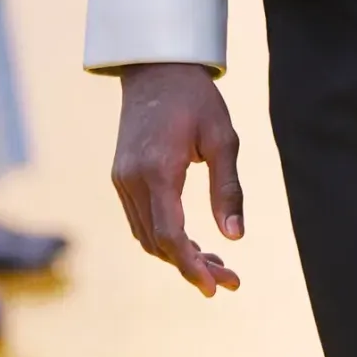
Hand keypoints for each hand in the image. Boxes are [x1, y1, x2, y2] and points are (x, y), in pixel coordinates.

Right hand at [110, 62, 243, 295]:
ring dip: (178, 256)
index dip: (192, 267)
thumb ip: (228, 189)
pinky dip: (164, 238)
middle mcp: (132, 180)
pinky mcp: (121, 176)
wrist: (156, 68)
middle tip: (230, 279)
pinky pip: (139, 220)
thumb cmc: (196, 99)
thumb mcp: (223, 140)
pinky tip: (191, 242)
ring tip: (217, 263)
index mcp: (158, 171)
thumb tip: (235, 238)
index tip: (216, 288)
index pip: (171, 236)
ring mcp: (122, 179)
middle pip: (158, 243)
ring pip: (146, 236)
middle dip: (192, 267)